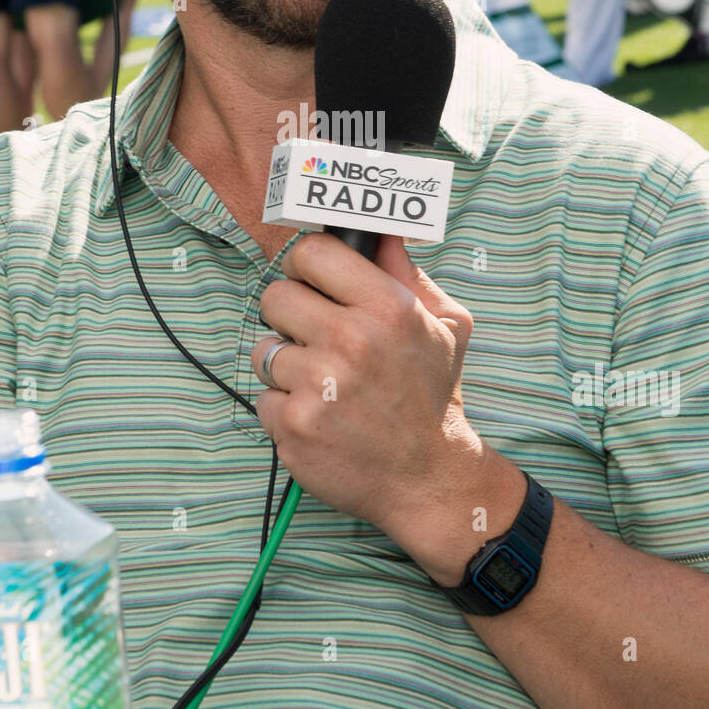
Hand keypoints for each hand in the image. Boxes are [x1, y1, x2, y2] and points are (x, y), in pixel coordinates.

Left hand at [251, 232, 481, 542]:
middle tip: (314, 336)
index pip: (312, 252)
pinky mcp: (294, 425)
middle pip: (276, 295)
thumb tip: (378, 230)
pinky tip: (319, 416)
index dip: (306, 265)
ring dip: (286, 364)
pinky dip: (284, 407)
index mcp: (388, 306)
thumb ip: (406, 271)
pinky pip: (263, 395)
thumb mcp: (446, 324)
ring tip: (321, 382)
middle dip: (291, 315)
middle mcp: (351, 341)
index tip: (310, 280)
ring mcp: (319, 385)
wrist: (429, 479)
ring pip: (264, 348)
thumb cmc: (433, 396)